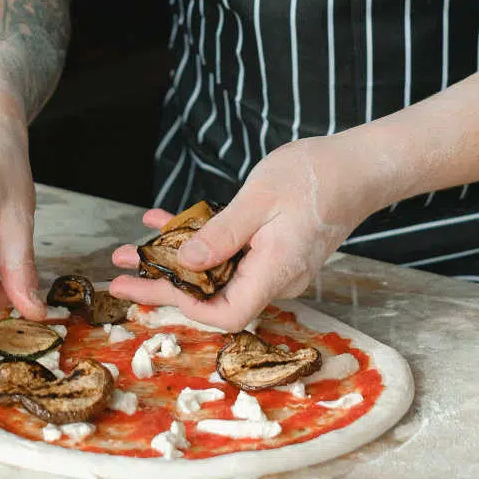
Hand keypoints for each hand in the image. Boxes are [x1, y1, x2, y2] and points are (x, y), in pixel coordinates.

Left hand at [110, 134, 394, 329]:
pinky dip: (200, 240)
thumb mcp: (259, 200)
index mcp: (275, 271)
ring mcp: (275, 265)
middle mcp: (276, 277)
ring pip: (216, 272)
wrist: (358, 166)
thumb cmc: (315, 176)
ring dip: (176, 258)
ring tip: (136, 243)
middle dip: (163, 282)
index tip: (140, 288)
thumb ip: (221, 236)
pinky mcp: (273, 250)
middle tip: (120, 268)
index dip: (179, 304)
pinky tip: (169, 222)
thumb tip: (185, 265)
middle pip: (212, 295)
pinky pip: (229, 253)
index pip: (222, 312)